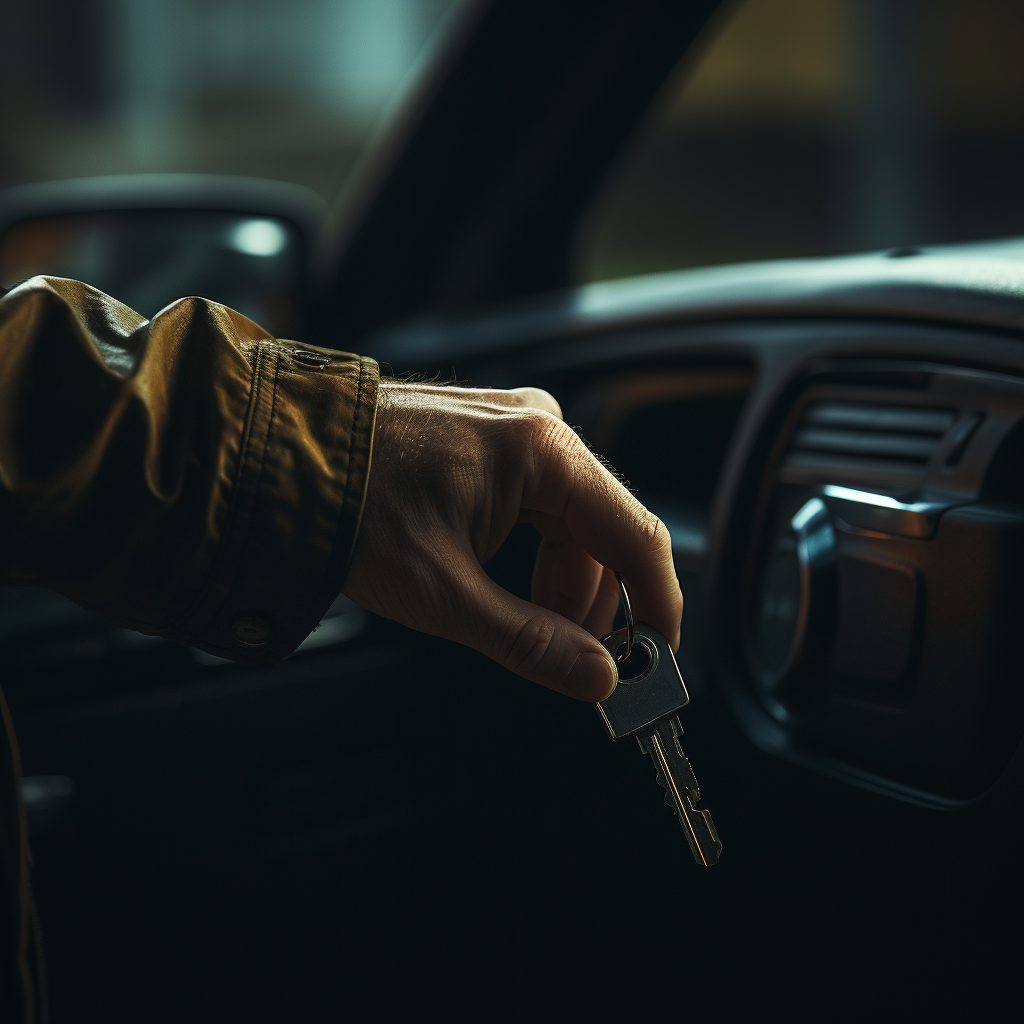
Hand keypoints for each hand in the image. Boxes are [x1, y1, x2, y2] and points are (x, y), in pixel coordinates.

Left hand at [343, 381, 682, 701]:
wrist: (279, 462)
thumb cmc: (348, 508)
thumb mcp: (444, 593)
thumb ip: (531, 641)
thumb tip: (597, 676)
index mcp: (542, 450)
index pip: (636, 533)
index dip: (657, 602)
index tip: (659, 655)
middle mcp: (538, 428)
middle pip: (604, 533)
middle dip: (595, 604)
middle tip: (576, 661)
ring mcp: (513, 430)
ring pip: (571, 525)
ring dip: (561, 584)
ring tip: (524, 628)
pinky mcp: (490, 442)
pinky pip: (539, 507)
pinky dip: (534, 556)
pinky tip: (507, 590)